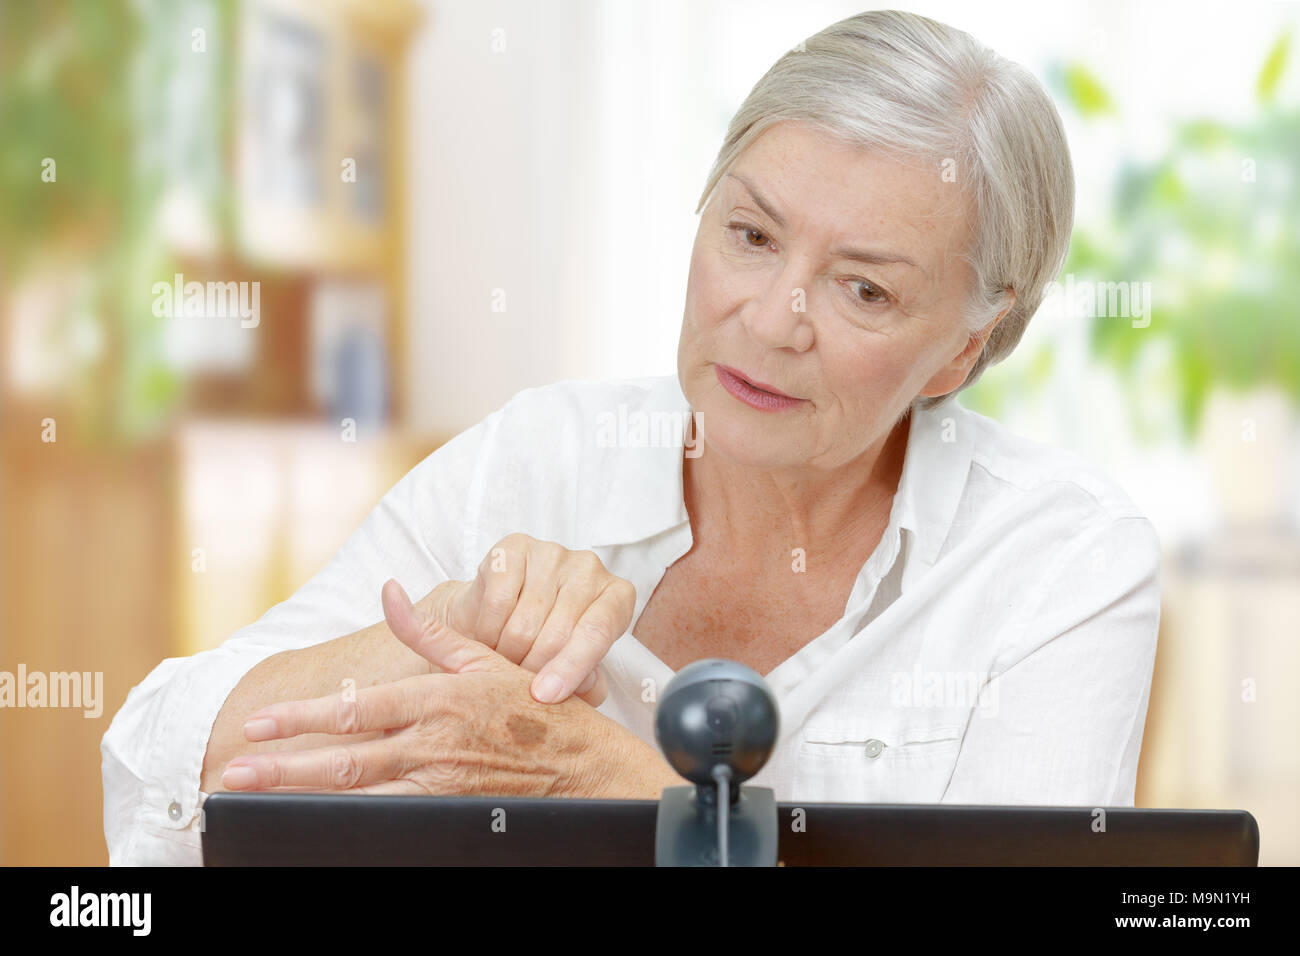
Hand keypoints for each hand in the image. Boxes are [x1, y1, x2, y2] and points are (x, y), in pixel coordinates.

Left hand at [221, 581, 674, 797]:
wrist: (584, 766)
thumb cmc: (535, 707)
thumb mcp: (483, 658)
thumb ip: (427, 630)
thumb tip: (390, 592)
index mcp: (436, 700)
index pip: (355, 711)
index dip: (303, 717)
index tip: (260, 722)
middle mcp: (430, 745)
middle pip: (343, 760)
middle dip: (282, 767)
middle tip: (234, 770)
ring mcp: (436, 783)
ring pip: (357, 794)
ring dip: (302, 796)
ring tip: (255, 798)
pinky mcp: (446, 811)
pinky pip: (387, 818)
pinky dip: (347, 820)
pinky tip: (316, 821)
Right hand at [413, 532, 635, 704]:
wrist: (498, 612)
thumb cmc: (546, 642)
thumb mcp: (575, 669)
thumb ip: (587, 683)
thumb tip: (585, 687)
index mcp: (616, 596)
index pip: (598, 632)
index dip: (571, 667)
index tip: (545, 695)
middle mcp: (589, 568)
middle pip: (559, 633)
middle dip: (532, 669)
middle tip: (517, 683)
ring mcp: (552, 554)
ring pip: (525, 622)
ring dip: (506, 654)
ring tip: (502, 659)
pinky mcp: (514, 548)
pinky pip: (498, 602)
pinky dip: (487, 631)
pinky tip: (488, 637)